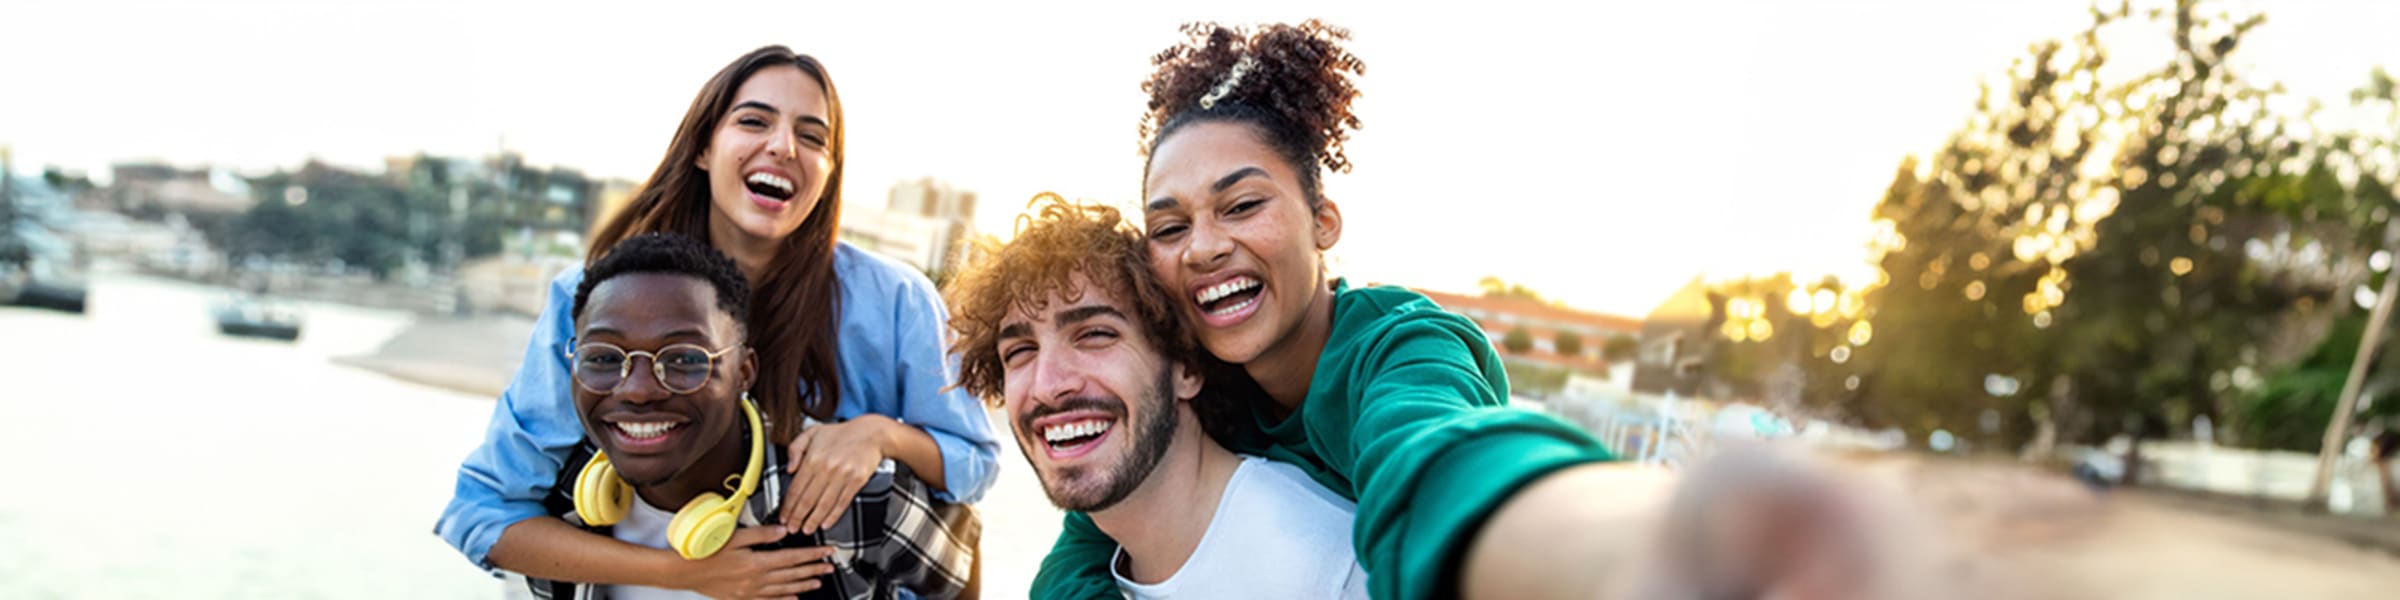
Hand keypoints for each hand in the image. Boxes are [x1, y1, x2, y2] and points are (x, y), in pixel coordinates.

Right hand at [679, 525, 836, 599]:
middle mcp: (757, 580)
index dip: (813, 555)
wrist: (684, 571)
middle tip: (829, 567)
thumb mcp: (734, 536)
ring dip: (803, 585)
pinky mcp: (742, 597)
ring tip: (818, 582)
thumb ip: (761, 534)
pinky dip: (782, 599)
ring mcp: (750, 591)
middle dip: (813, 570)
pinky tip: (793, 598)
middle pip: (792, 574)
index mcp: (757, 563)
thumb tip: (783, 530)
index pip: (793, 558)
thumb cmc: (706, 552)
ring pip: (784, 589)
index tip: (827, 552)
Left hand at [781, 415, 892, 533]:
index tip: (783, 516)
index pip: (796, 488)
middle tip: (792, 528)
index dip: (788, 506)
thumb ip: (795, 448)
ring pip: (823, 504)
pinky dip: (833, 516)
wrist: (871, 433)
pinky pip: (842, 502)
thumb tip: (789, 469)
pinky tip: (825, 524)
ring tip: (806, 529)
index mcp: (813, 458)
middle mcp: (826, 468)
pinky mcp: (856, 481)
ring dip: (813, 520)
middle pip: (807, 500)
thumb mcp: (812, 432)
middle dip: (797, 517)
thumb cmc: (841, 434)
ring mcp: (843, 476)